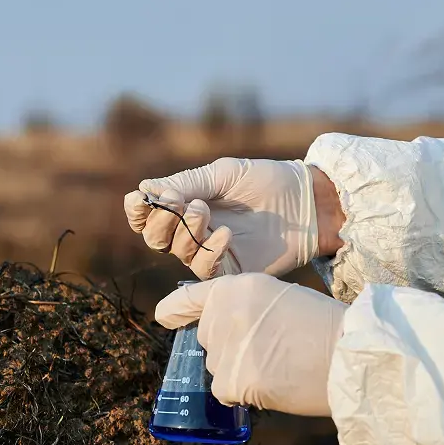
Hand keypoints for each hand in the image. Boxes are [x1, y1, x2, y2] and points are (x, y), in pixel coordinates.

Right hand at [123, 157, 321, 279]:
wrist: (306, 201)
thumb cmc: (265, 181)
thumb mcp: (222, 174)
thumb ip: (185, 183)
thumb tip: (145, 189)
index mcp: (185, 205)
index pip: (148, 216)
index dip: (137, 211)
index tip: (140, 199)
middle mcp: (192, 231)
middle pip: (155, 238)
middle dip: (159, 221)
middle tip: (179, 203)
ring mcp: (209, 251)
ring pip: (177, 252)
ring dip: (185, 230)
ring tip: (204, 210)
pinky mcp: (228, 270)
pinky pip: (203, 269)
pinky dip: (208, 251)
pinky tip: (225, 233)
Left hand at [154, 273, 347, 416]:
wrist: (349, 354)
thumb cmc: (323, 326)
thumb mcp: (278, 298)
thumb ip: (243, 307)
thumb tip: (219, 332)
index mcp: (234, 288)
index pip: (192, 297)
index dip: (175, 308)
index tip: (163, 316)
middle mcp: (221, 314)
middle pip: (208, 338)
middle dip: (228, 346)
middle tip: (270, 348)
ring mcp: (223, 348)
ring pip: (216, 365)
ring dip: (237, 370)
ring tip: (278, 365)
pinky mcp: (230, 379)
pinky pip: (224, 390)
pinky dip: (243, 393)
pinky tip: (272, 383)